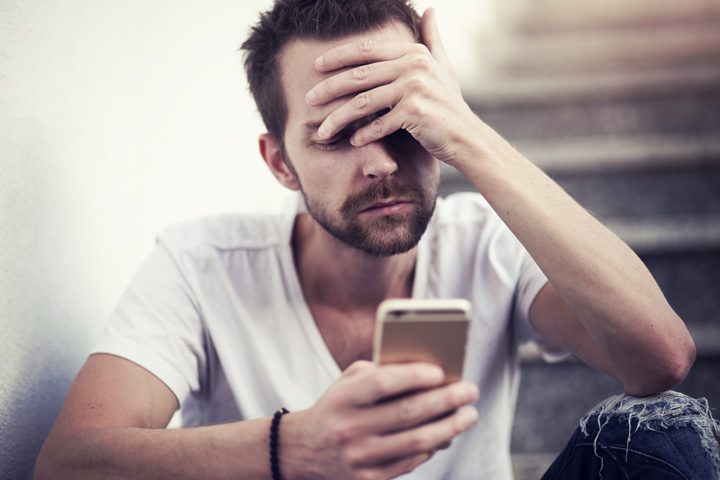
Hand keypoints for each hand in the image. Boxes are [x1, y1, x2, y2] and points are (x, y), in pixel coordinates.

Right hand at [282, 361, 478, 479]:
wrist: (304, 451)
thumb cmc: (338, 406)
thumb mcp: (347, 382)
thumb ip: (380, 371)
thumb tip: (426, 374)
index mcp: (343, 398)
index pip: (383, 383)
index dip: (414, 376)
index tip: (441, 371)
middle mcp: (350, 428)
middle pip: (407, 413)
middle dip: (445, 400)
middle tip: (470, 391)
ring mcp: (360, 457)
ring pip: (415, 442)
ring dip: (450, 427)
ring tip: (469, 415)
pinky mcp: (369, 479)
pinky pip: (411, 462)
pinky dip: (433, 447)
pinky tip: (447, 435)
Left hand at [305, 8, 480, 165]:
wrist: (468, 138)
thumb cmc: (450, 105)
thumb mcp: (443, 67)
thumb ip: (432, 39)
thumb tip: (429, 10)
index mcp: (414, 53)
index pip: (367, 50)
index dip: (338, 56)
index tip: (316, 66)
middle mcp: (414, 66)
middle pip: (359, 76)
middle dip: (329, 89)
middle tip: (308, 100)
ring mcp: (414, 89)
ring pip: (363, 102)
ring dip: (338, 118)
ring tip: (322, 131)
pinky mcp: (415, 113)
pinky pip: (378, 125)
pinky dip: (363, 135)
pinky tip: (352, 142)